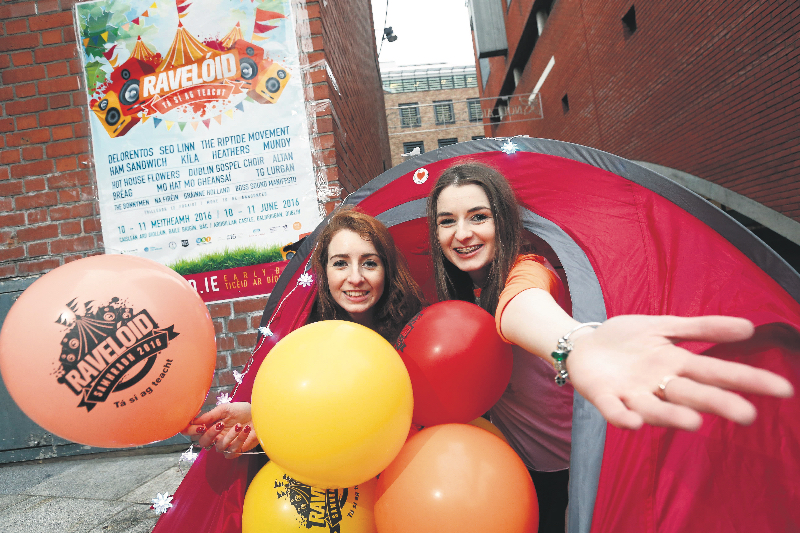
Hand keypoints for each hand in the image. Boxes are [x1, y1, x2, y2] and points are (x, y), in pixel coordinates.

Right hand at [181, 402, 259, 457]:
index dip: (191, 430)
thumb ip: (210, 415)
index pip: (193, 432)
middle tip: (219, 424)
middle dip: (210, 434)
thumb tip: (194, 420)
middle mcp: (215, 437)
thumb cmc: (242, 411)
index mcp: (209, 426)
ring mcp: (225, 445)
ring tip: (239, 425)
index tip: (199, 426)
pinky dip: (240, 440)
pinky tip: (246, 429)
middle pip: (203, 443)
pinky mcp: (236, 451)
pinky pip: (232, 452)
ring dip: (230, 436)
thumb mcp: (225, 409)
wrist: (259, 415)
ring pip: (220, 447)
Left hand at [566, 315, 793, 430]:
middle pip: (691, 394)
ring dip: (672, 416)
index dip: (747, 380)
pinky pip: (614, 411)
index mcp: (676, 365)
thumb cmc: (626, 338)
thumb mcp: (664, 326)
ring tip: (693, 423)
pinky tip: (633, 421)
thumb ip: (702, 328)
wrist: (582, 344)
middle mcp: (659, 385)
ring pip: (656, 408)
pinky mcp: (604, 397)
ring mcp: (631, 393)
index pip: (718, 373)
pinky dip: (623, 417)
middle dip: (717, 403)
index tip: (783, 389)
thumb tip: (749, 326)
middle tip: (746, 415)